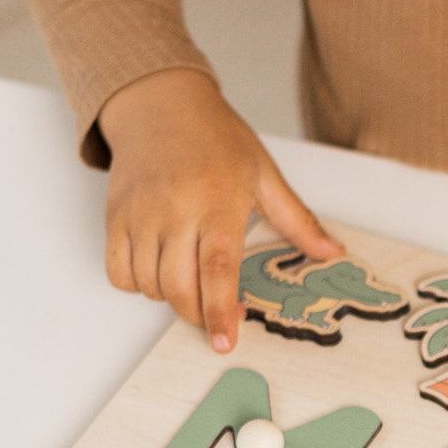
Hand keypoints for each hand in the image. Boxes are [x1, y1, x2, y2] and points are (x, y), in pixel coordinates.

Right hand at [98, 69, 341, 350]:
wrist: (161, 105)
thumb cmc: (216, 139)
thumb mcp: (264, 174)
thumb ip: (297, 220)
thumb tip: (333, 252)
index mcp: (217, 203)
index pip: (217, 270)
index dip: (219, 312)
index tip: (225, 342)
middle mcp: (174, 212)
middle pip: (178, 287)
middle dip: (197, 315)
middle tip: (218, 317)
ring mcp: (140, 215)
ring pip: (148, 285)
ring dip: (169, 297)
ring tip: (190, 278)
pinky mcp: (114, 217)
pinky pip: (118, 273)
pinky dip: (136, 285)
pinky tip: (158, 271)